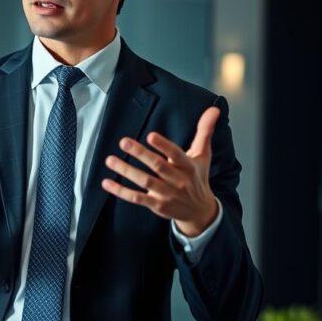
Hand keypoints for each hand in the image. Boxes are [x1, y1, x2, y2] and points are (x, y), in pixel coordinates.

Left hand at [101, 107, 220, 236]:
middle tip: (123, 141)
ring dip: (126, 171)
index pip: (176, 154)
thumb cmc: (198, 177)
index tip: (151, 135)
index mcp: (188, 166)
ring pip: (144, 181)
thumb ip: (205, 131)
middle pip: (157, 166)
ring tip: (110, 160)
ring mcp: (166, 194)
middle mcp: (177, 180)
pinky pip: (136, 198)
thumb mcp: (203, 155)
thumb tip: (214, 109)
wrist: (200, 211)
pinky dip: (121, 191)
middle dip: (140, 154)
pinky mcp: (156, 205)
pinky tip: (107, 182)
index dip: (164, 146)